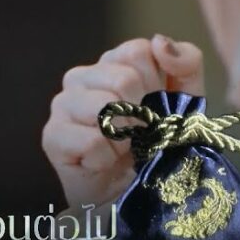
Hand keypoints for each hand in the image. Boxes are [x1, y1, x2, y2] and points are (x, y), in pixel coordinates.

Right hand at [42, 34, 204, 209]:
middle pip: (123, 78)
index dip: (158, 83)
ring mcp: (62, 105)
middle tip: (141, 134)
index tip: (158, 107)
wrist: (137, 197)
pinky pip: (91, 140)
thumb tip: (159, 42)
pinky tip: (104, 163)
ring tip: (123, 149)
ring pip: (104, 107)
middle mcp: (81, 78)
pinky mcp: (52, 136)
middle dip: (144, 114)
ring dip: (126, 138)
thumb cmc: (159, 147)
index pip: (137, 51)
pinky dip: (107, 158)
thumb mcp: (186, 102)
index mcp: (111, 64)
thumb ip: (185, 64)